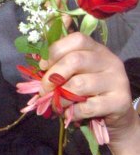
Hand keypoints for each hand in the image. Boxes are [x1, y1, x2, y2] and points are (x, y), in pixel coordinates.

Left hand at [39, 33, 139, 154]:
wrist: (114, 115)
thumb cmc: (86, 90)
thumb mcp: (73, 73)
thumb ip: (57, 64)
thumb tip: (34, 59)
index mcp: (95, 49)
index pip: (76, 39)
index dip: (55, 51)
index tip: (42, 66)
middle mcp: (108, 60)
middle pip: (75, 60)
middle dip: (52, 77)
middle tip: (44, 90)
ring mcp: (117, 80)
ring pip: (79, 84)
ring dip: (61, 98)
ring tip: (57, 105)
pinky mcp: (120, 101)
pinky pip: (88, 106)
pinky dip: (73, 112)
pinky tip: (71, 113)